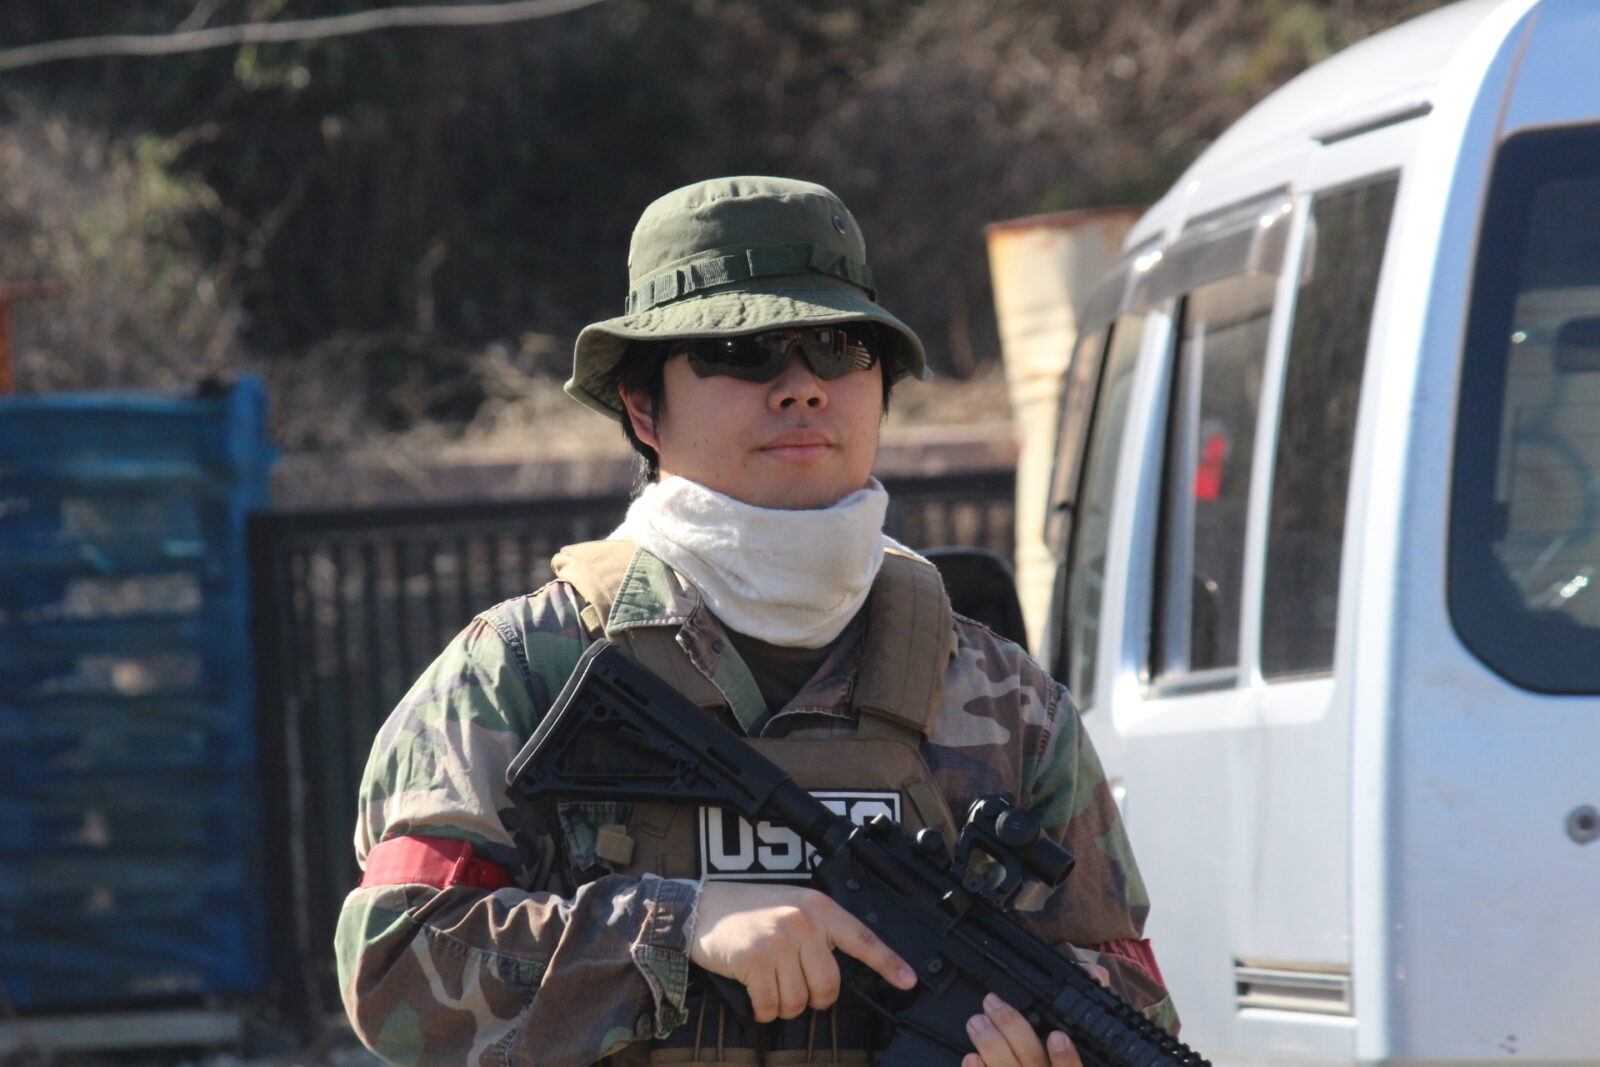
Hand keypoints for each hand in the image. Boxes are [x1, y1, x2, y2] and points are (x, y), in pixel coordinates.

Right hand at [689, 881, 916, 1022]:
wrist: (701, 907)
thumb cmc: (748, 911)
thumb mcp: (791, 907)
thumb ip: (817, 931)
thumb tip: (836, 972)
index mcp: (819, 907)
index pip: (863, 938)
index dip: (888, 963)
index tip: (908, 981)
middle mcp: (803, 922)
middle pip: (829, 985)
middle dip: (814, 997)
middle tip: (795, 985)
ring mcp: (780, 941)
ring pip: (800, 1001)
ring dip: (783, 1004)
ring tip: (769, 983)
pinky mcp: (756, 961)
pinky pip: (772, 1006)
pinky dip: (764, 1010)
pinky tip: (754, 992)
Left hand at [964, 994, 1081, 1066]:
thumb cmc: (1059, 1064)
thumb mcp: (1089, 1052)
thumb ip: (1088, 1016)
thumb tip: (1095, 974)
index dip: (1066, 1058)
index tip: (1057, 1037)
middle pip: (1032, 1060)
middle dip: (1011, 1029)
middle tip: (992, 1004)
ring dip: (990, 1043)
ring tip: (976, 1021)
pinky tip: (971, 1057)